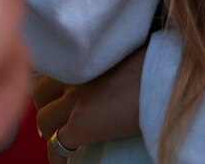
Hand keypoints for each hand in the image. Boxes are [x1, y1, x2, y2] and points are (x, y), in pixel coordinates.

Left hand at [34, 46, 145, 160]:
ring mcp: (74, 101)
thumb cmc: (155, 61)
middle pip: (40, 93)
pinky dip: (58, 156)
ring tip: (60, 140)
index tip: (57, 95)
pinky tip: (65, 163)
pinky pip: (58, 146)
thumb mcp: (125, 51)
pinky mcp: (82, 125)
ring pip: (44, 120)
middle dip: (45, 106)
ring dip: (49, 131)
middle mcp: (72, 77)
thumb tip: (117, 69)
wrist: (163, 76)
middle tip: (56, 120)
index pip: (51, 68)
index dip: (51, 85)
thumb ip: (108, 59)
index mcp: (82, 57)